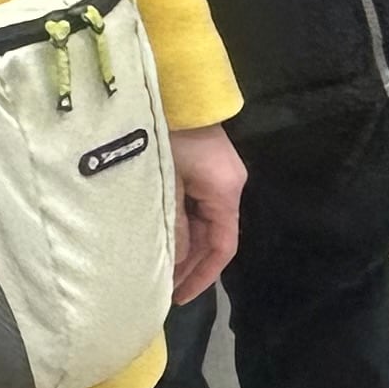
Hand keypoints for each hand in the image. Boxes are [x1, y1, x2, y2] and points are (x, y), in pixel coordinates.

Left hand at [168, 124, 244, 304]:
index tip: (179, 297)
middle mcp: (229, 186)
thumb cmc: (168, 135)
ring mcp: (218, 177)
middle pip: (215, 237)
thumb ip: (174, 224)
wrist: (171, 90)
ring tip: (159, 268)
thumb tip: (175, 259)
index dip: (203, 275)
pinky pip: (198, 207)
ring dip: (185, 246)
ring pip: (205, 223)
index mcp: (225, 191)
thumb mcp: (168, 184)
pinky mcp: (205, 169)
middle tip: (162, 288)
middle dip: (191, 264)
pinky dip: (183, 226)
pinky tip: (163, 238)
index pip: (223, 246)